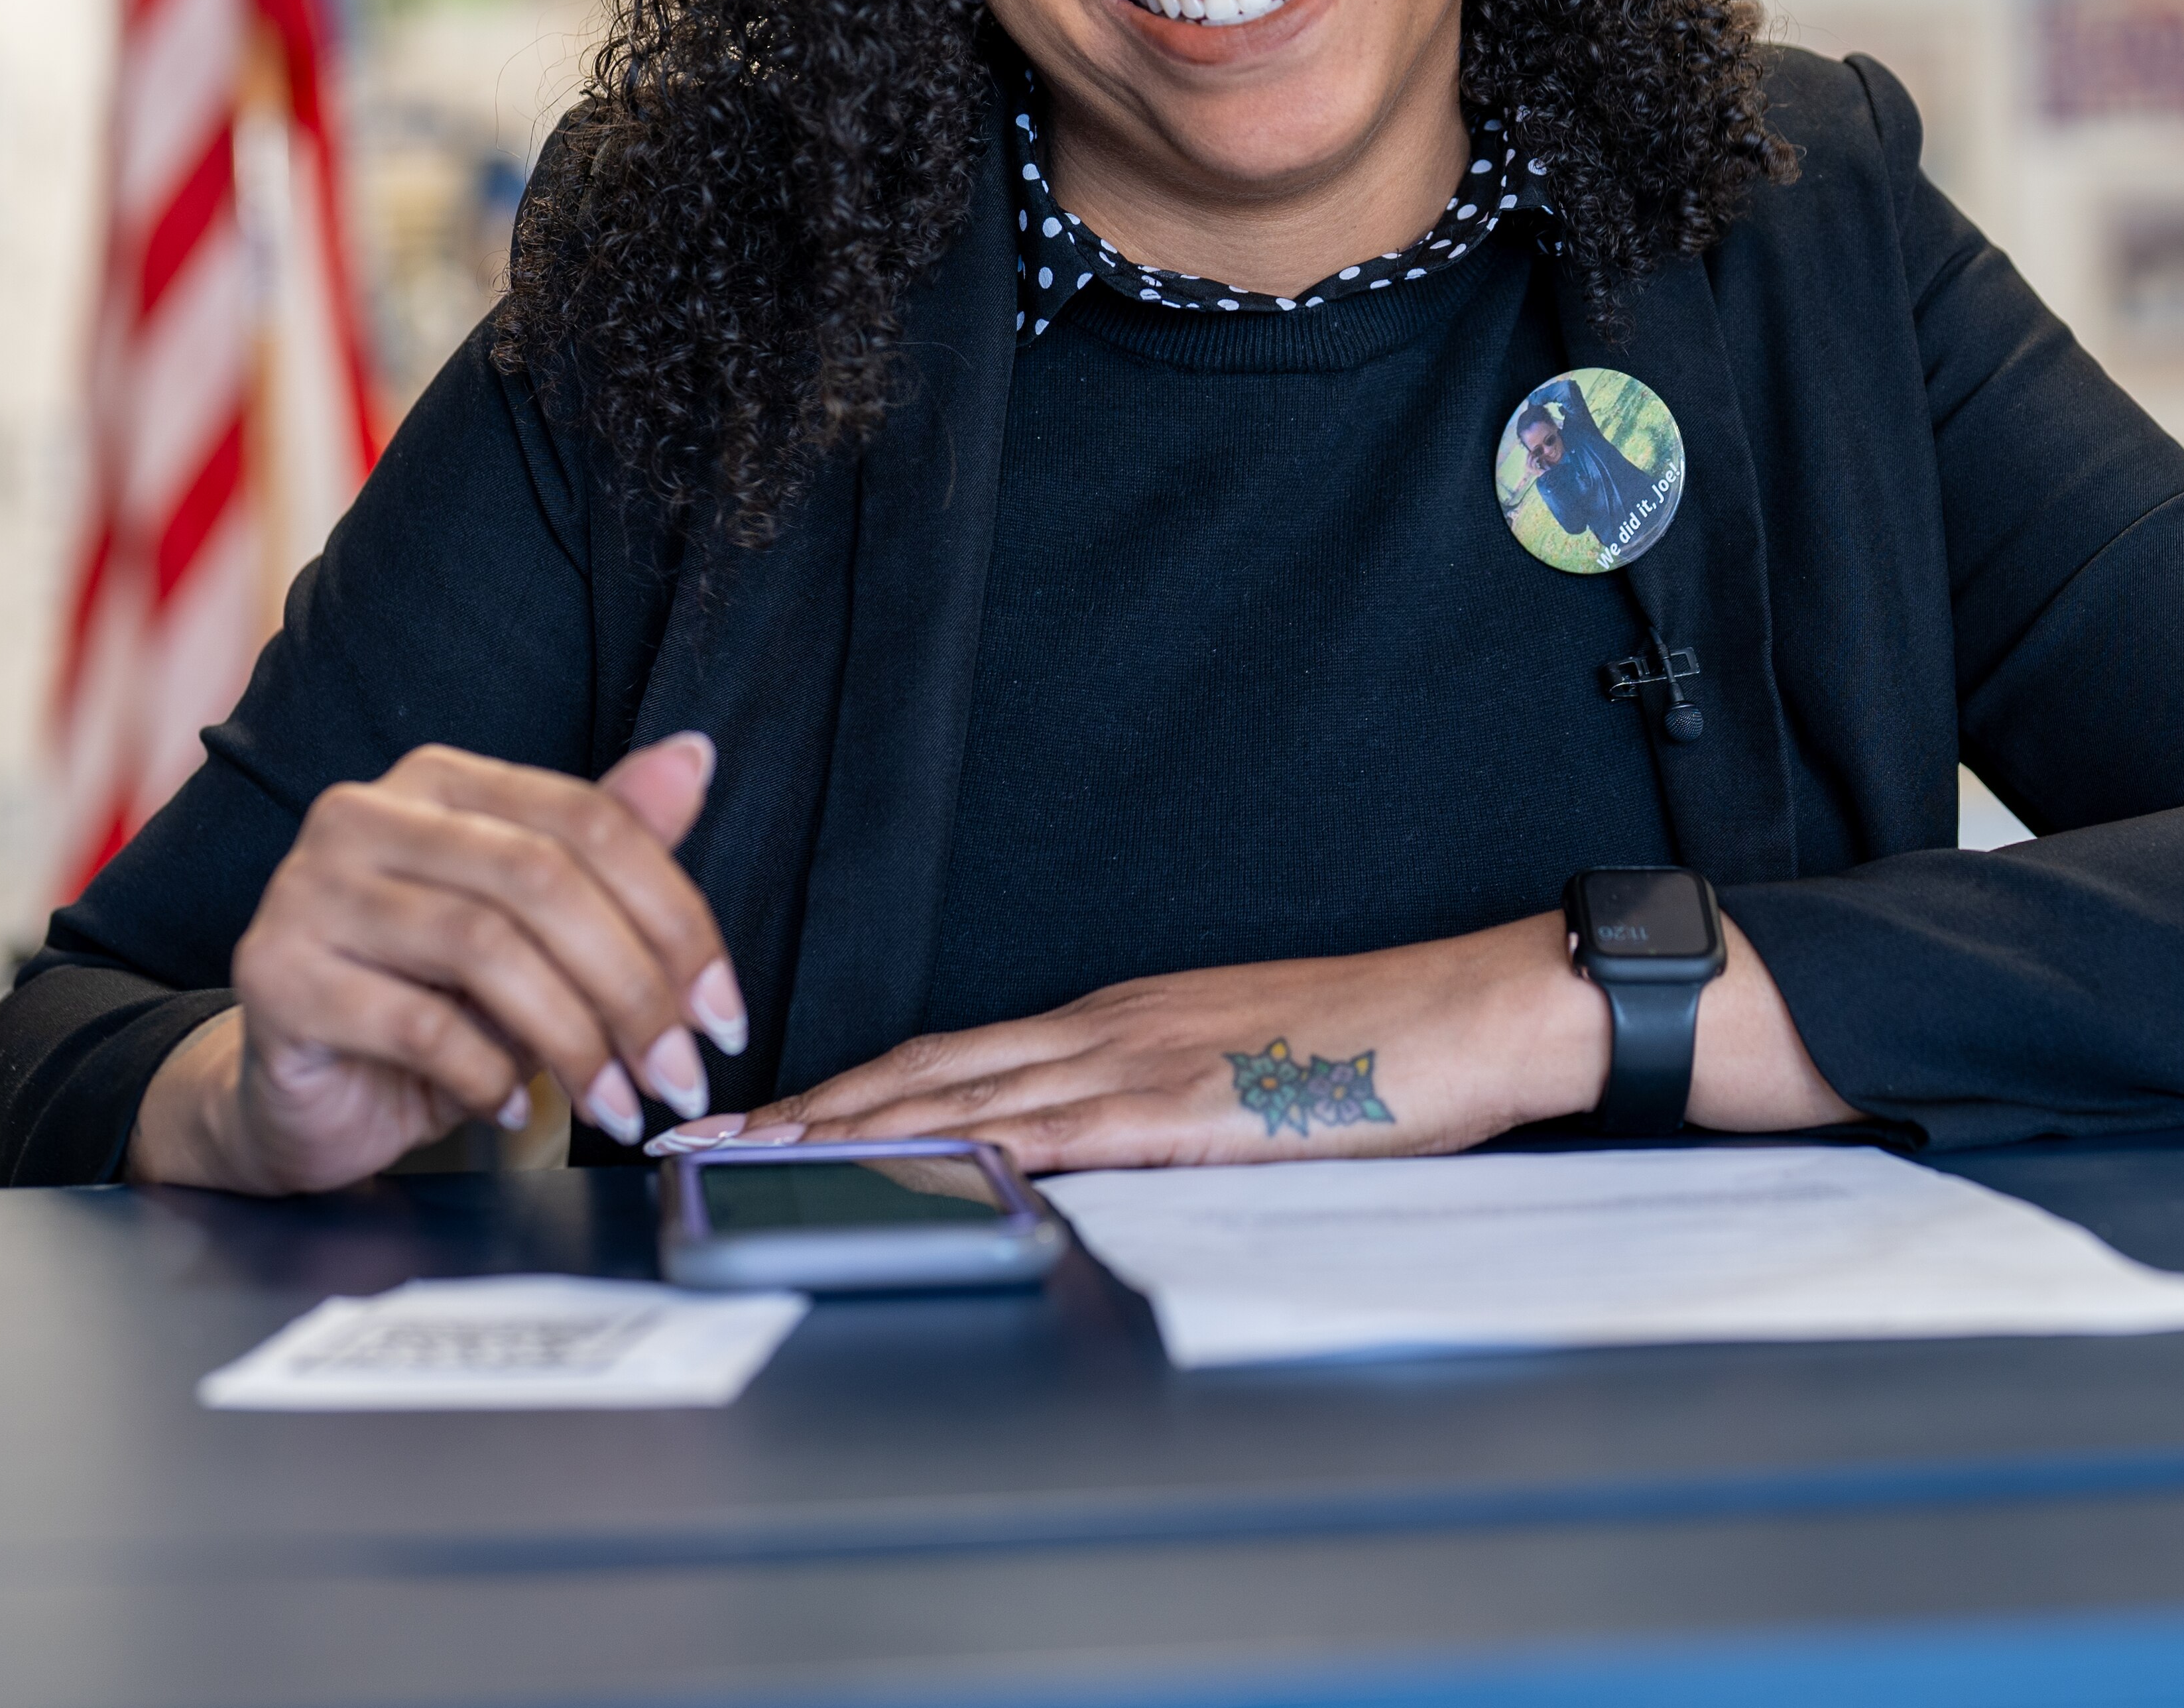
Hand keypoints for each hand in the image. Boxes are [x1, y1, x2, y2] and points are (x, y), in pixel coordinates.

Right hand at [127, 733, 740, 1194]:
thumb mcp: (536, 931)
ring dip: (573, 1040)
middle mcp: (366, 814)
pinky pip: (416, 1024)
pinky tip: (514, 1110)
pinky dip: (487, 1076)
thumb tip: (694, 757)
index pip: (587, 820)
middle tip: (679, 1071)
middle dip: (633, 987)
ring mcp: (309, 890)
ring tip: (615, 1102)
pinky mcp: (275, 975)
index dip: (673, 917)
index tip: (722, 1011)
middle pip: (541, 879)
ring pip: (485, 948)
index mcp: (441, 782)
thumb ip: (609, 847)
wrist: (303, 1092)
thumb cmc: (430, 1002)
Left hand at [680, 916, 1612, 1174]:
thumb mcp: (1238, 1067)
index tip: (761, 1119)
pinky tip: (910, 1177)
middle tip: (704, 1143)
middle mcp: (1109, 1027)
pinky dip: (969, 1155)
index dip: (844, 1089)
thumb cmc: (1378, 1046)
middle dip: (804, 1110)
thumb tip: (1078, 1155)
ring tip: (758, 1164)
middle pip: (922, 1070)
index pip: (948, 1056)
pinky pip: (1057, 1134)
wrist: (1479, 1007)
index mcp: (1118, 1018)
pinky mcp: (1188, 1108)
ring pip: (962, 1096)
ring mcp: (1143, 1061)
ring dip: (849, 1133)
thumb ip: (1153, 1105)